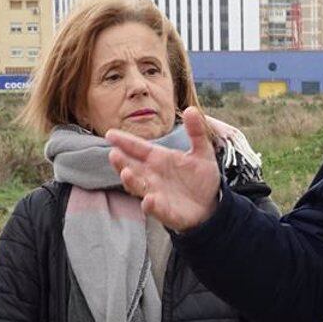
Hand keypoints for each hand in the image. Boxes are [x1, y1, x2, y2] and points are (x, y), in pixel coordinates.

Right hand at [107, 107, 221, 231]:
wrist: (212, 204)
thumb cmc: (201, 178)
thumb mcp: (202, 152)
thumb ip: (196, 132)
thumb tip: (192, 110)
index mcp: (158, 159)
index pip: (137, 148)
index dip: (124, 141)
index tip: (110, 134)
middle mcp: (152, 175)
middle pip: (131, 167)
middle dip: (121, 162)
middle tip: (113, 154)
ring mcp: (156, 193)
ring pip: (138, 187)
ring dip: (131, 181)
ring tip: (125, 173)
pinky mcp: (166, 212)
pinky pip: (155, 209)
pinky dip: (151, 205)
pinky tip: (149, 199)